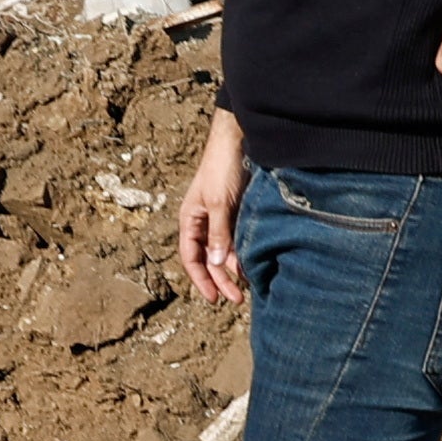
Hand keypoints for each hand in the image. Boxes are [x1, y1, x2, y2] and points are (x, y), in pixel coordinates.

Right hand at [178, 110, 250, 304]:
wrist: (238, 141)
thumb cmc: (221, 168)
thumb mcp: (218, 203)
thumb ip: (217, 233)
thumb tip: (215, 264)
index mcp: (190, 220)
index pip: (190, 258)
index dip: (200, 280)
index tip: (214, 299)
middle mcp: (202, 223)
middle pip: (208, 260)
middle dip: (220, 280)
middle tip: (237, 299)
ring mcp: (219, 219)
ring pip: (222, 252)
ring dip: (232, 270)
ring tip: (246, 286)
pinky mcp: (235, 214)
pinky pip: (235, 240)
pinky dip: (241, 254)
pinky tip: (251, 265)